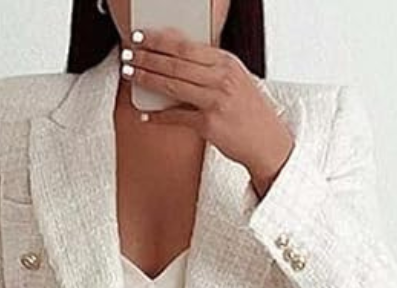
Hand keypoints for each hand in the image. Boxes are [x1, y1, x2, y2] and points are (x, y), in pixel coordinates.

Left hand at [120, 26, 295, 196]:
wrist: (267, 142)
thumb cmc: (249, 112)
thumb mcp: (235, 81)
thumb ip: (210, 70)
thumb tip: (176, 61)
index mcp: (227, 62)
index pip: (186, 45)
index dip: (159, 40)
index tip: (141, 37)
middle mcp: (222, 78)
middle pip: (175, 63)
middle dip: (147, 57)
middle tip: (129, 55)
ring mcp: (216, 101)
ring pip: (173, 85)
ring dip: (148, 78)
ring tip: (131, 74)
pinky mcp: (209, 124)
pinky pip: (177, 117)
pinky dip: (158, 116)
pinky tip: (146, 114)